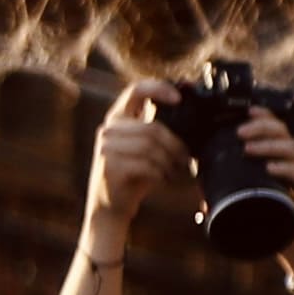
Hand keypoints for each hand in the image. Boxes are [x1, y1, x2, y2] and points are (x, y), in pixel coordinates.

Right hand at [90, 98, 186, 226]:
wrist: (111, 205)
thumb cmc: (134, 173)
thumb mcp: (144, 146)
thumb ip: (156, 128)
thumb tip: (187, 112)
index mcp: (118, 117)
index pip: (136, 90)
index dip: (158, 88)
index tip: (179, 98)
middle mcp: (109, 129)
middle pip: (153, 127)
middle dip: (176, 145)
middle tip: (186, 158)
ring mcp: (106, 147)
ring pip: (151, 146)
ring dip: (170, 161)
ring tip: (175, 170)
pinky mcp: (110, 166)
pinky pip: (147, 164)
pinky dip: (160, 173)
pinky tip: (162, 179)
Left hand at [236, 110, 293, 262]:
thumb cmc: (278, 226)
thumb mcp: (251, 210)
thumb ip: (231, 205)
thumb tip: (203, 204)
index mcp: (279, 162)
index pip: (272, 131)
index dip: (260, 118)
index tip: (243, 112)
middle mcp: (292, 164)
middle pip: (281, 132)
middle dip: (260, 127)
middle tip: (239, 132)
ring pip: (290, 149)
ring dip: (268, 145)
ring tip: (247, 148)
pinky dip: (284, 168)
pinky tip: (270, 168)